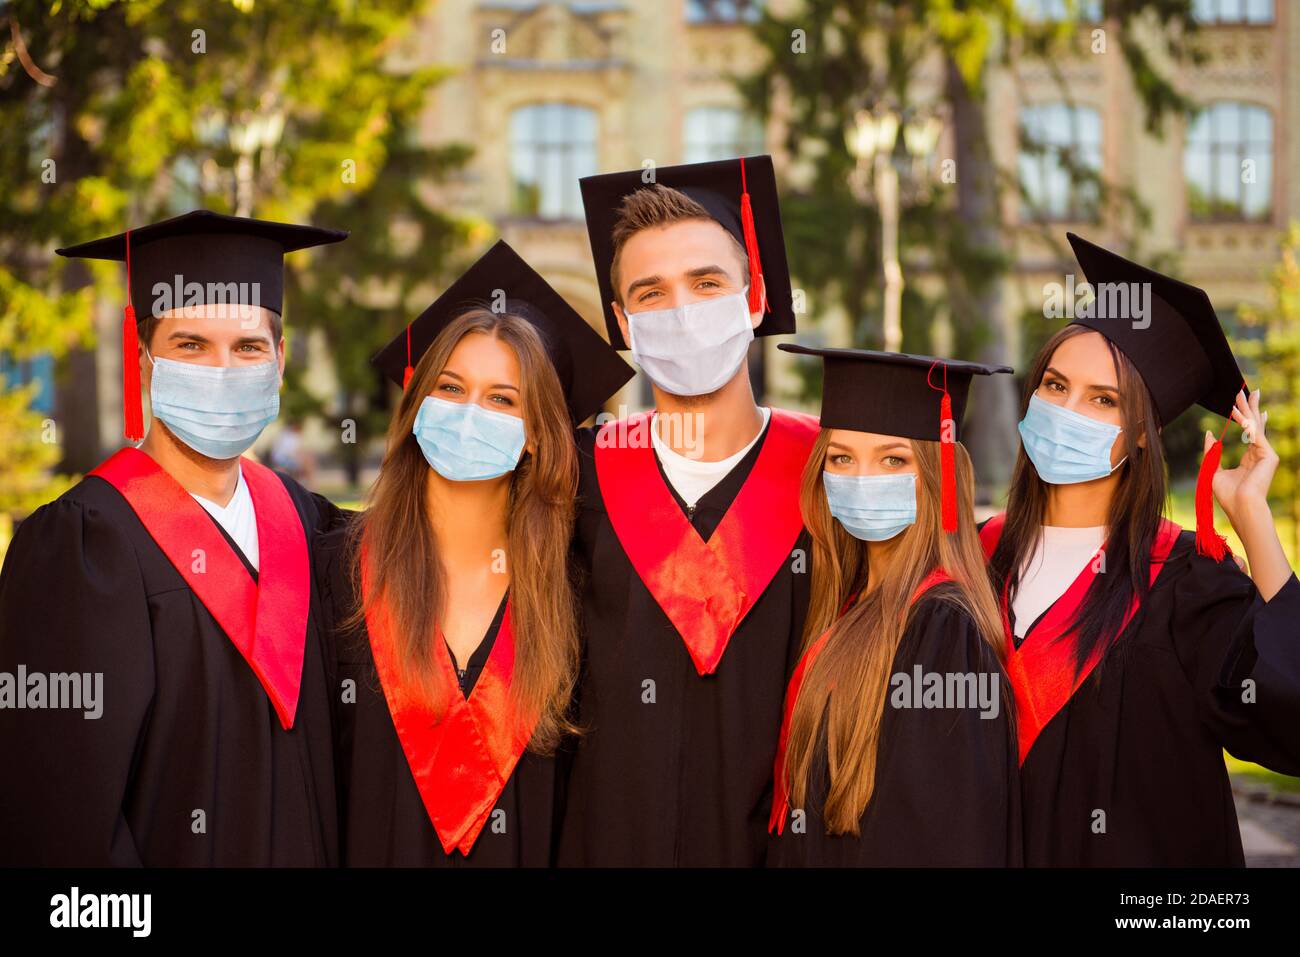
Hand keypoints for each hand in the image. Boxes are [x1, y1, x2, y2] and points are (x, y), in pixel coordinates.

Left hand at [1205, 388, 1277, 528]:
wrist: (1240, 507)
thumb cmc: (1227, 495)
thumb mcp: (1213, 469)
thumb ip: (1211, 451)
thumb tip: (1209, 433)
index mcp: (1250, 459)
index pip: (1250, 433)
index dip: (1246, 418)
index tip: (1242, 405)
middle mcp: (1260, 454)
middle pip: (1255, 424)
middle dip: (1250, 406)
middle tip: (1246, 389)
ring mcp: (1266, 454)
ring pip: (1255, 425)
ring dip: (1247, 408)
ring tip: (1241, 392)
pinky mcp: (1269, 455)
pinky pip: (1254, 433)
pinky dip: (1244, 421)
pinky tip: (1235, 411)